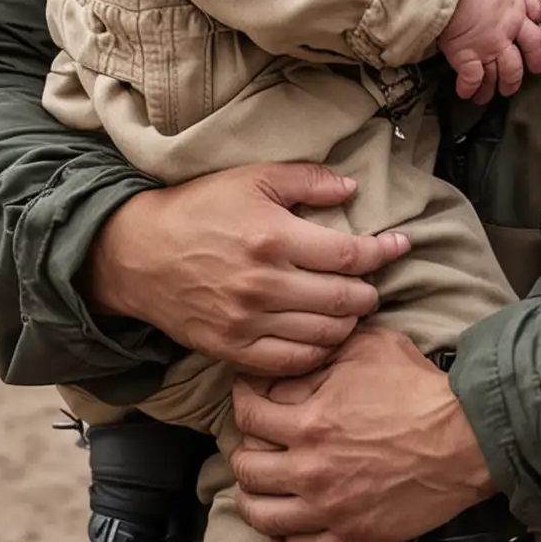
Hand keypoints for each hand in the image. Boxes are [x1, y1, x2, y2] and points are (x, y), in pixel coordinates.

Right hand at [84, 163, 410, 376]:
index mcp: (273, 237)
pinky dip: (316, 354)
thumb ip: (307, 180)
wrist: (138, 253)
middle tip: (373, 283)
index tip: (402, 244)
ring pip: (323, 335)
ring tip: (351, 309)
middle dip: (370, 292)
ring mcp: (247, 322)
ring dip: (349, 324)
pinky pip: (290, 363)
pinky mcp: (231, 349)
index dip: (383, 251)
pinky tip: (323, 337)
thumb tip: (352, 188)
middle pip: (342, 300)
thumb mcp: (252, 178)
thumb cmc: (200, 208)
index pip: (348, 254)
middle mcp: (263, 284)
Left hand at [231, 327, 495, 541]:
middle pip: (246, 469)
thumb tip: (292, 364)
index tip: (249, 396)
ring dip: (256, 500)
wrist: (466, 438)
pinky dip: (291, 541)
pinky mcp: (353, 537)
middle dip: (245, 451)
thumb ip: (322, 355)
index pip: (248, 414)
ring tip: (265, 488)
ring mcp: (329, 508)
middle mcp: (309, 468)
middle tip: (257, 443)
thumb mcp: (368, 348)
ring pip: (262, 516)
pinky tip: (295, 526)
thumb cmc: (419, 388)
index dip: (243, 399)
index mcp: (309, 421)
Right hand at [438, 0, 540, 102]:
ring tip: (489, 95)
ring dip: (495, 87)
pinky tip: (466, 93)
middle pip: (519, 62)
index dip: (536, 46)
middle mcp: (506, 33)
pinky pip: (472, 79)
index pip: (535, 34)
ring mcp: (487, 47)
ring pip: (500, 75)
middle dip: (517, 77)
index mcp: (517, 11)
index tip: (533, 53)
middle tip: (514, 84)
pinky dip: (469, 88)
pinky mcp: (467, 56)